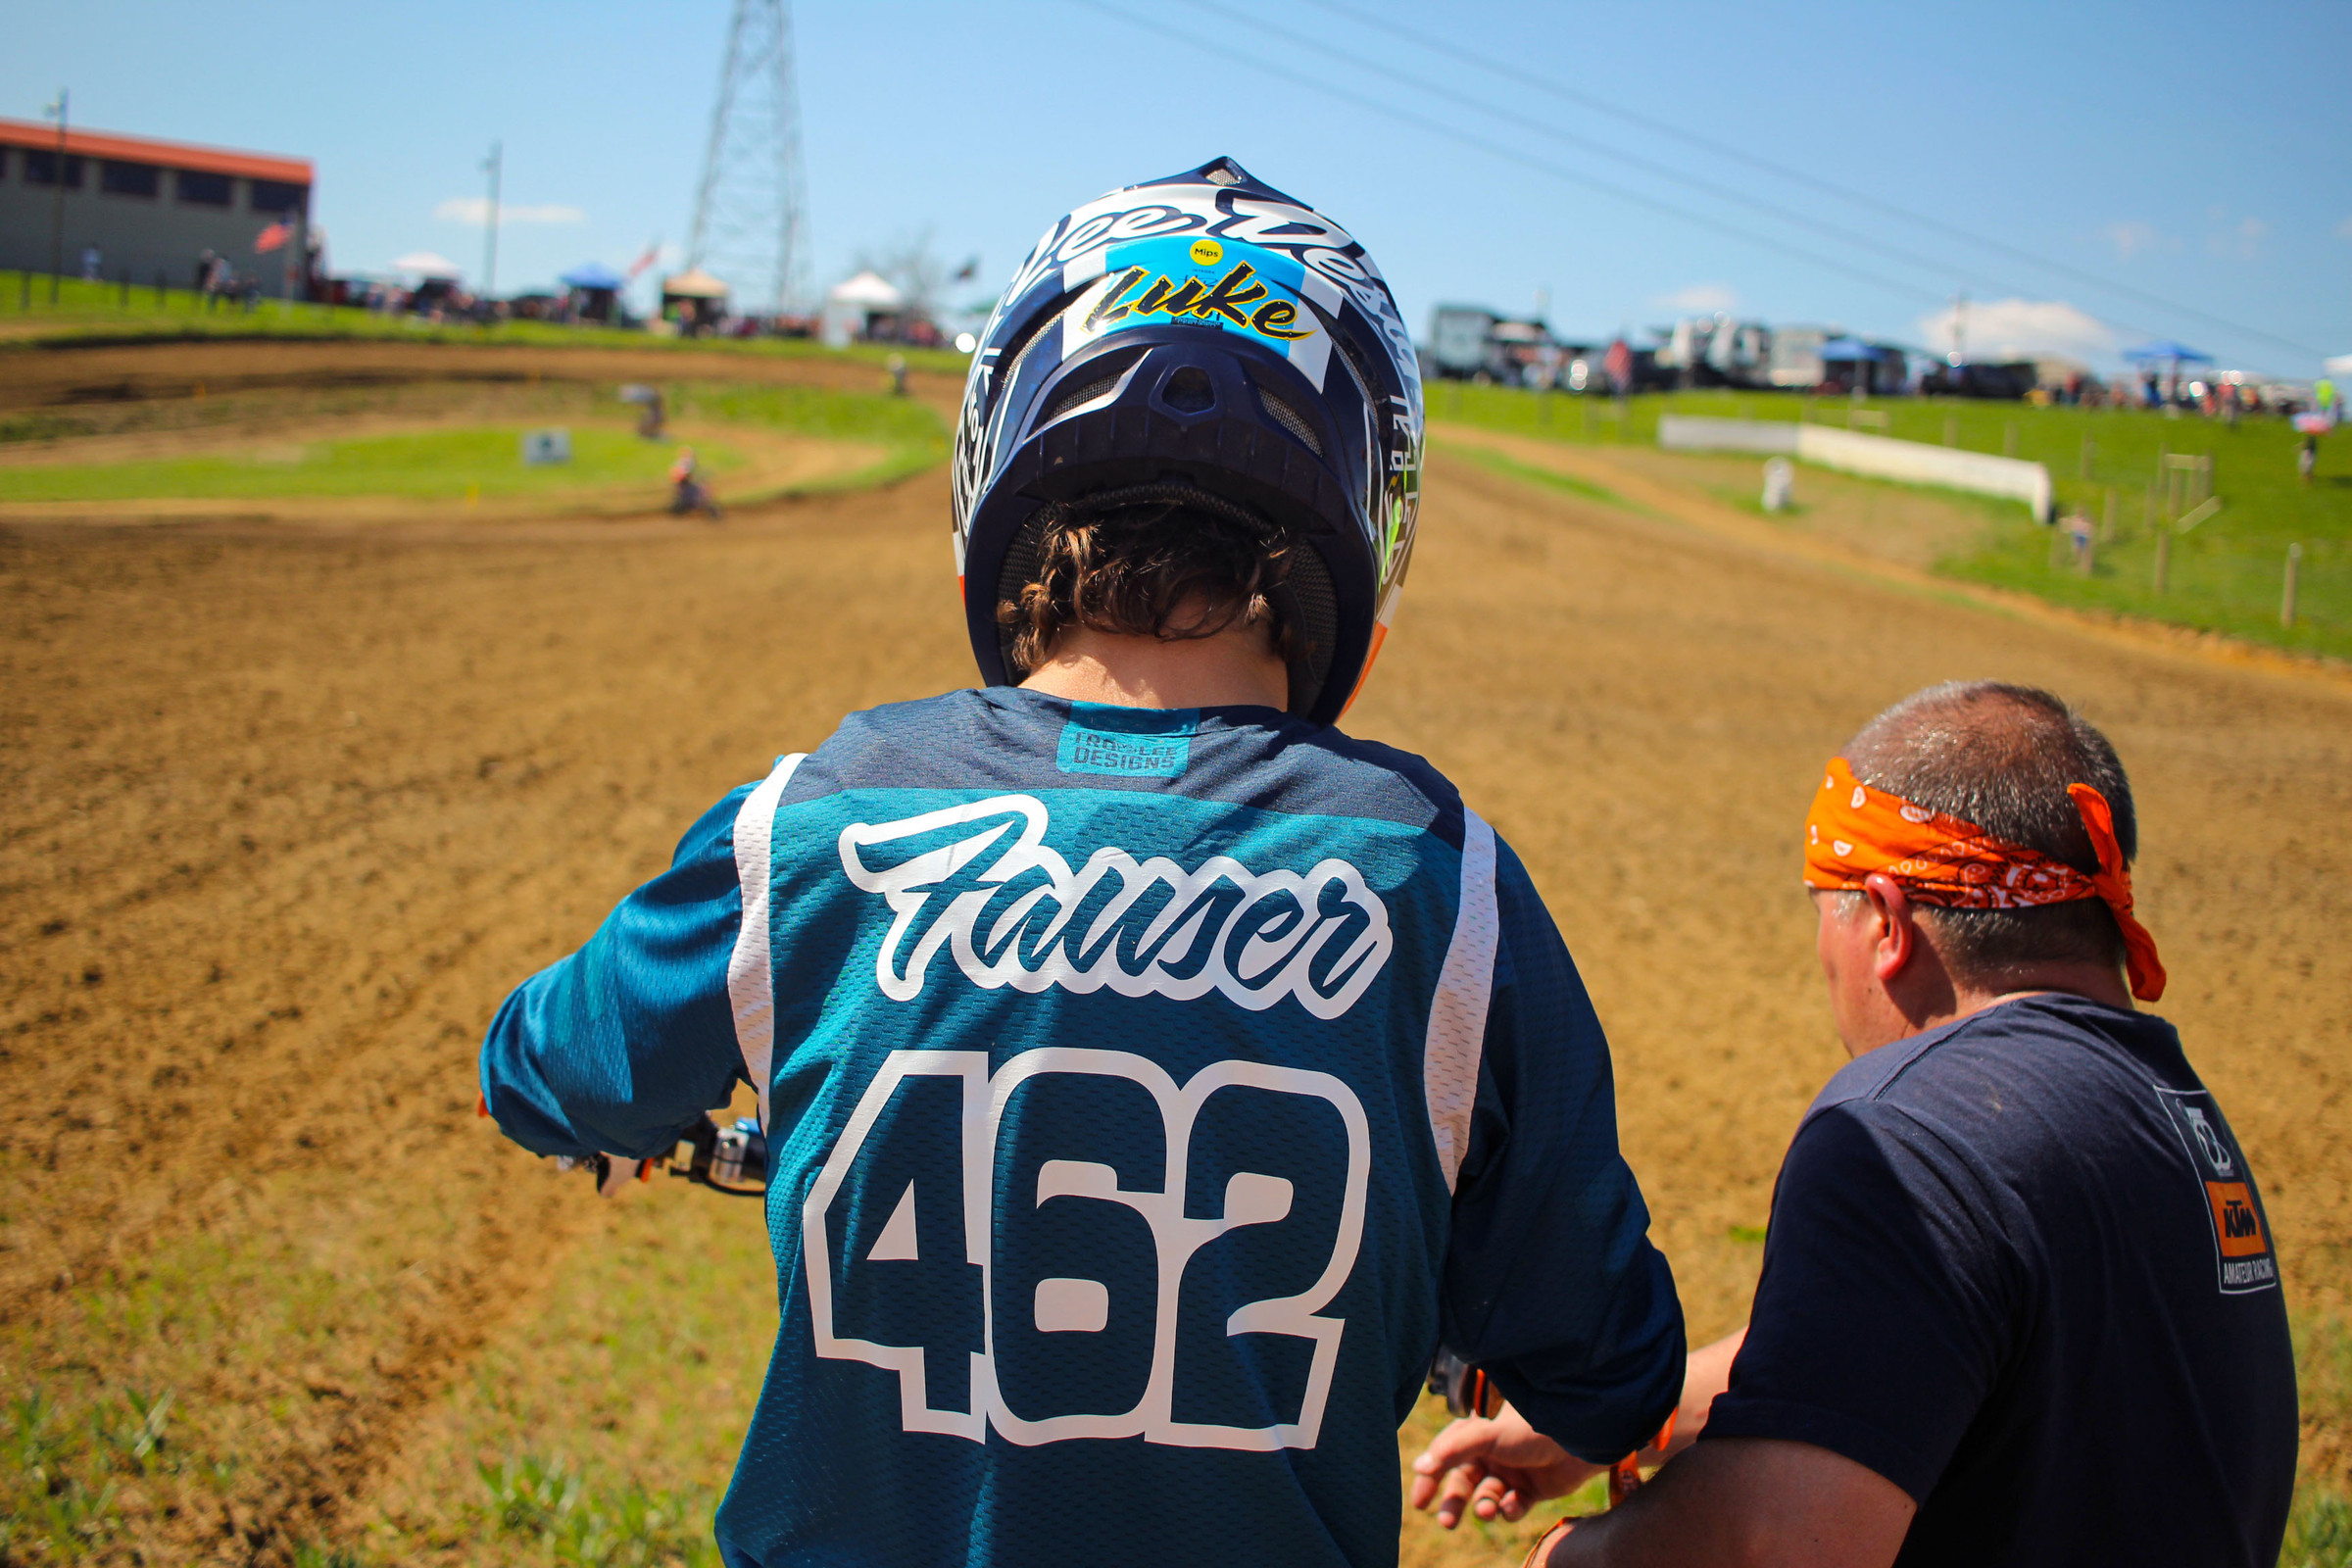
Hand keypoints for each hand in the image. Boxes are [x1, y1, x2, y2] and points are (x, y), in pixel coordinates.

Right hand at [1410, 1402, 1601, 1527]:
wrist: (1579, 1439)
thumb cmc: (1530, 1430)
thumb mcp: (1486, 1436)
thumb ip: (1452, 1450)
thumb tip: (1419, 1466)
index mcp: (1477, 1436)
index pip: (1445, 1457)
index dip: (1430, 1479)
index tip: (1419, 1503)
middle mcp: (1492, 1454)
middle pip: (1463, 1483)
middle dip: (1454, 1503)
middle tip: (1445, 1522)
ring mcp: (1512, 1473)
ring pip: (1487, 1498)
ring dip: (1484, 1507)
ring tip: (1487, 1510)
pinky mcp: (1532, 1491)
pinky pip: (1513, 1508)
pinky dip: (1510, 1510)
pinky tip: (1513, 1505)